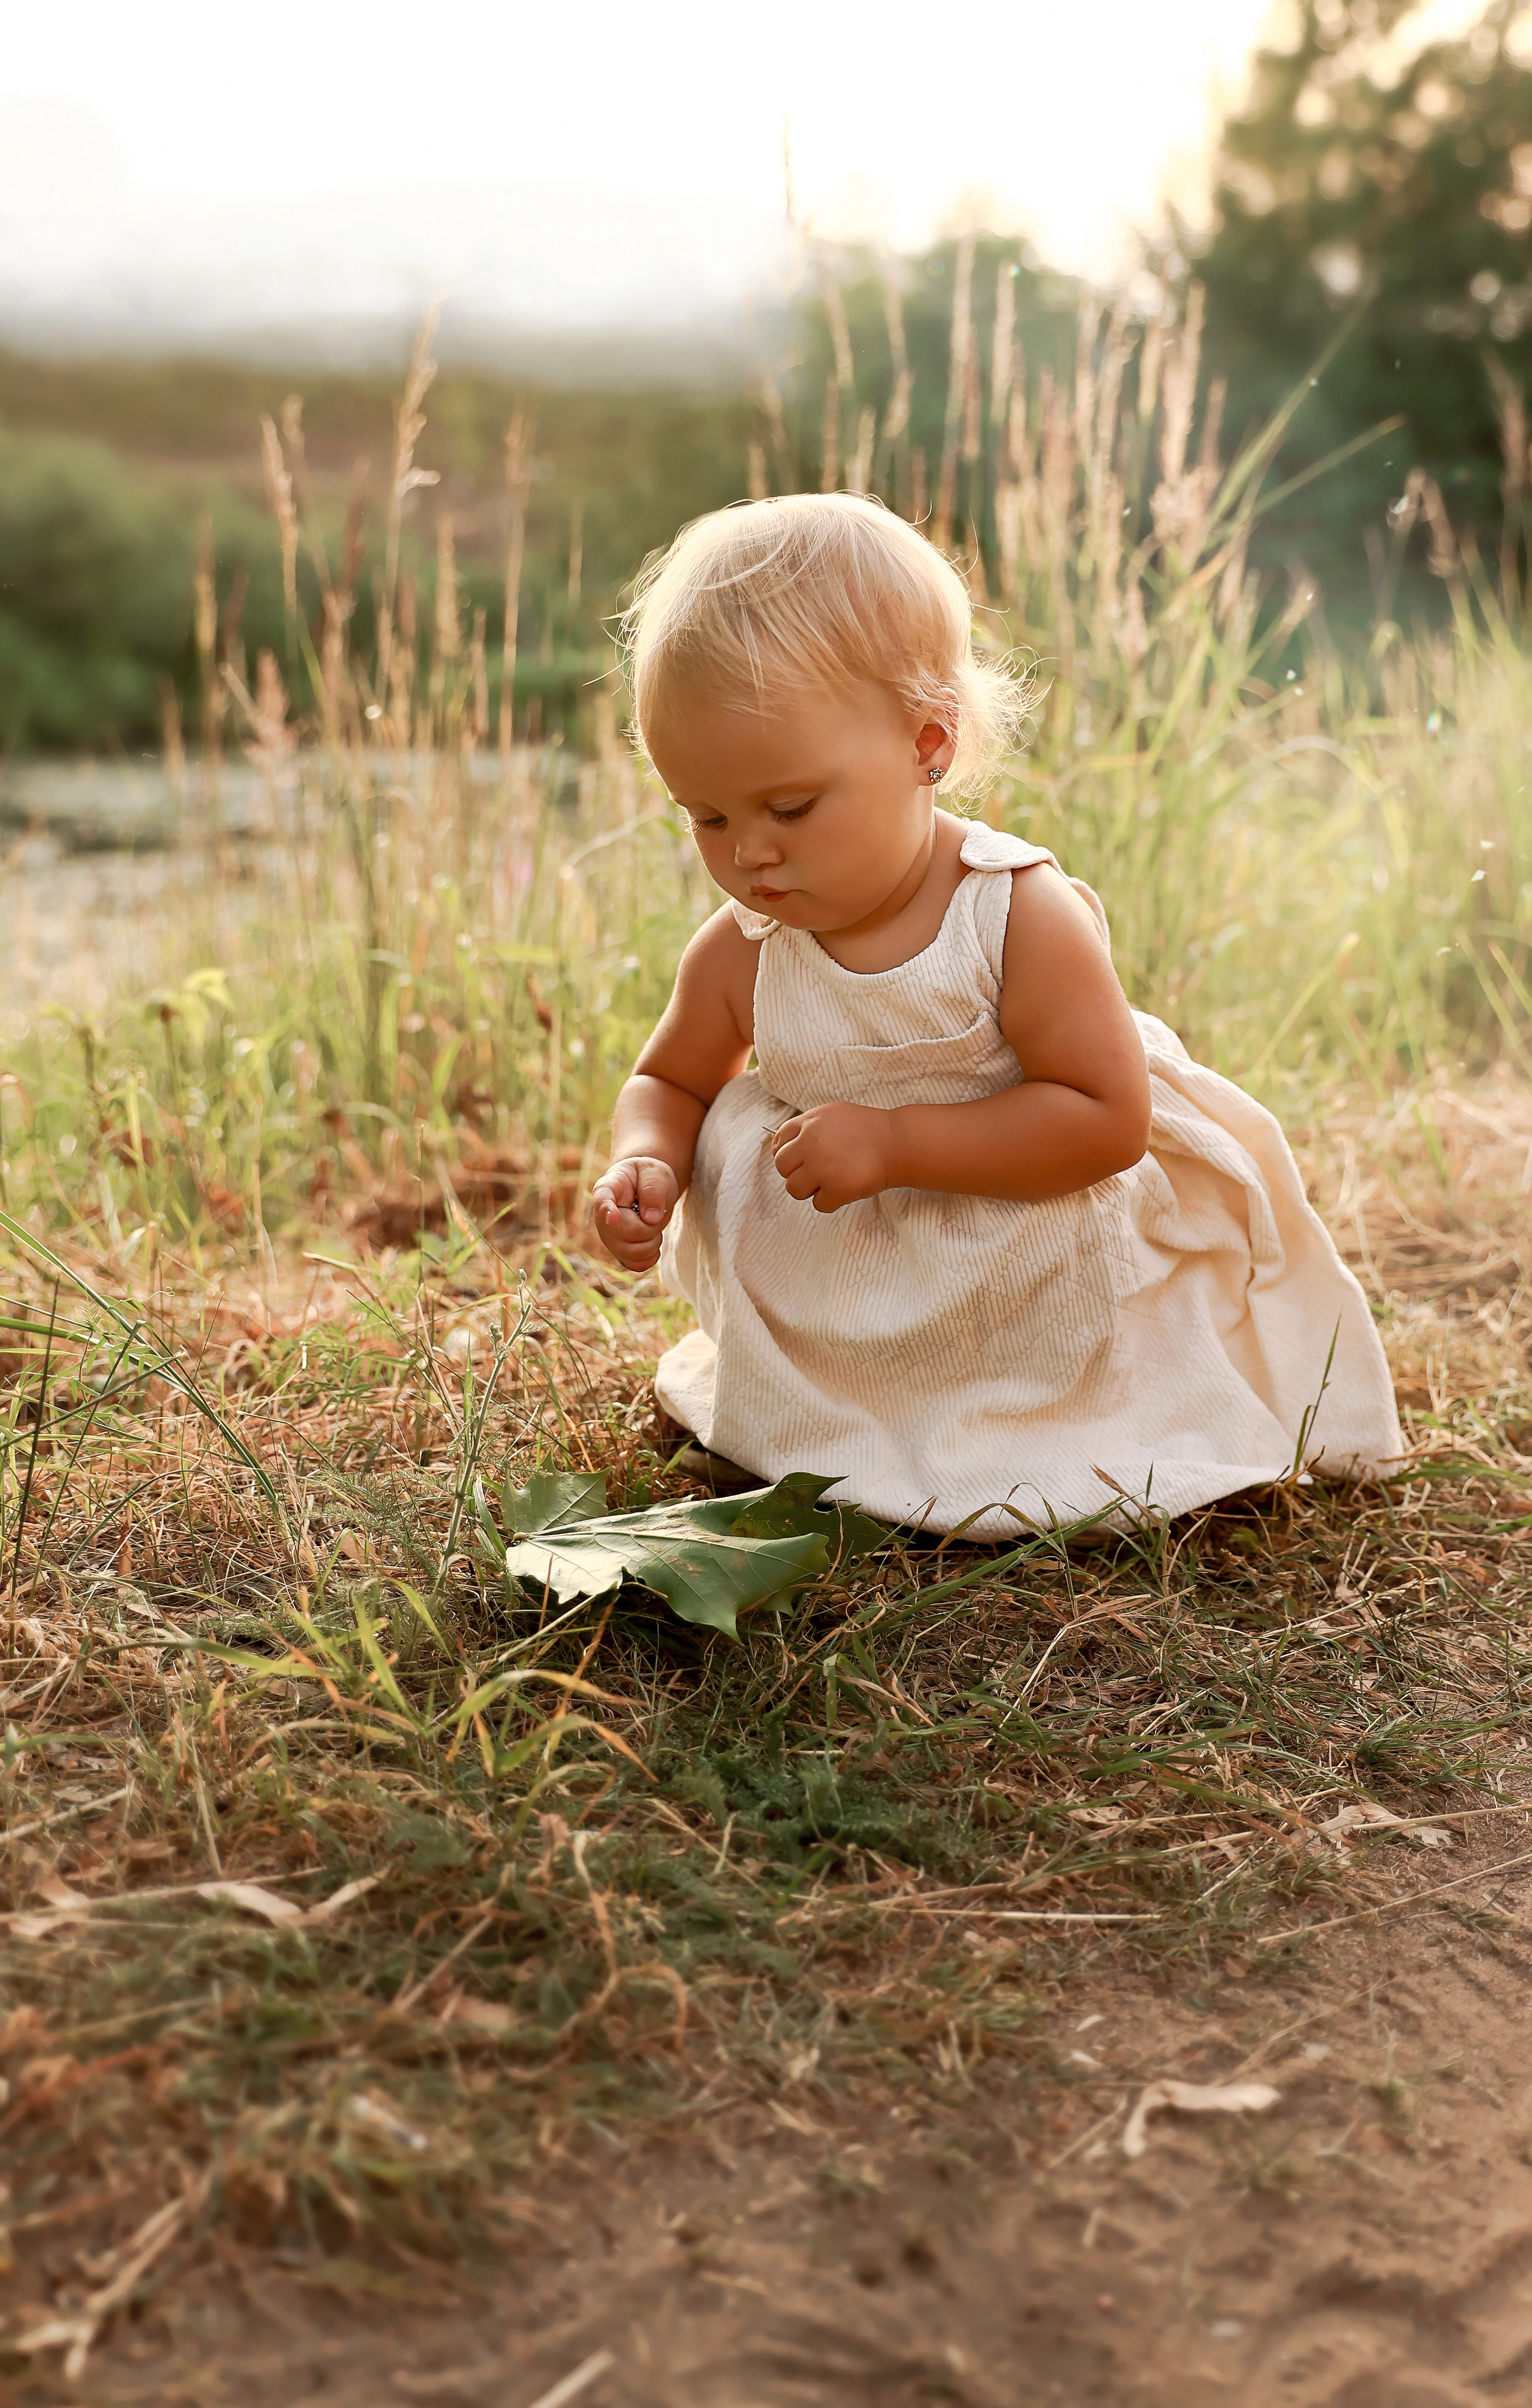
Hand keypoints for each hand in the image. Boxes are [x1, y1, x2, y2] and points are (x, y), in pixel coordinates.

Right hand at [591, 1156, 679, 1270]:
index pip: (602, 1200)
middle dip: (650, 1226)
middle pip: (626, 1232)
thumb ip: (653, 1190)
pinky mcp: (619, 1252)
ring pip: (632, 1253)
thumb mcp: (656, 1174)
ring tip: (653, 1224)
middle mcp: (602, 1217)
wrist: (647, 1189)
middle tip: (656, 1212)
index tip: (613, 1217)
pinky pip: (636, 1265)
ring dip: (653, 1242)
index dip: (607, 1210)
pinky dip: (651, 1257)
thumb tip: (651, 1219)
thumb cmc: (648, 1177)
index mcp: (607, 1188)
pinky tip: (653, 1241)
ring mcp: (608, 1237)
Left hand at [770, 1102, 892, 1213]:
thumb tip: (780, 1145)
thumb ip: (808, 1128)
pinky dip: (831, 1201)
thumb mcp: (835, 1115)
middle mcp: (810, 1143)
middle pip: (782, 1167)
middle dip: (797, 1172)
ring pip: (794, 1189)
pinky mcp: (836, 1189)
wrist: (898, 1143)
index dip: (787, 1153)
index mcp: (810, 1122)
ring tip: (829, 1182)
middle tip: (817, 1173)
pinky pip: (818, 1204)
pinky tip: (844, 1189)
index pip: (779, 1141)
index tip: (799, 1160)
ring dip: (810, 1189)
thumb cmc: (869, 1130)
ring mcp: (822, 1168)